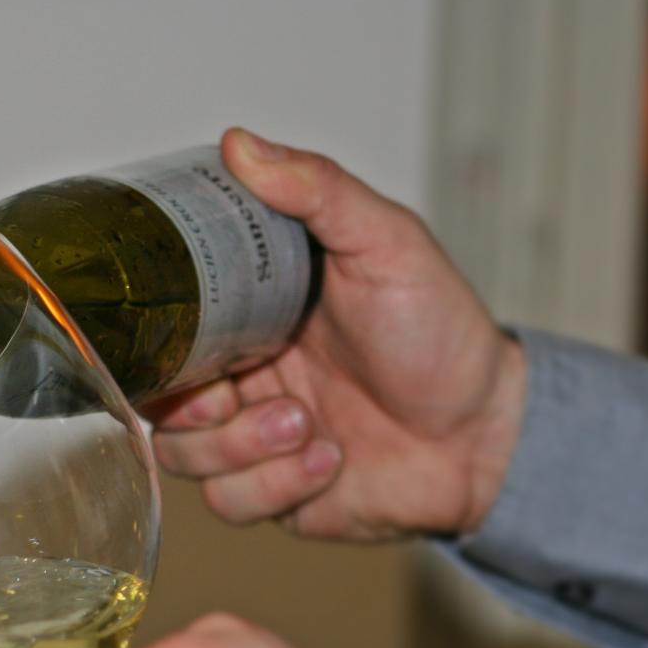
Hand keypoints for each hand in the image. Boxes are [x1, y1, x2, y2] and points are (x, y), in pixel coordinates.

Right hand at [147, 128, 525, 539]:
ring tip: (307, 426)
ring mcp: (255, 440)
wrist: (490, 433)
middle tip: (243, 393)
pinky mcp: (277, 495)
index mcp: (251, 318)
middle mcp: (243, 379)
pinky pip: (232, 504)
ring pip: (184, 460)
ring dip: (241, 447)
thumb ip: (317, 191)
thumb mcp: (385, 243)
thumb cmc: (442, 333)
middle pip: (159, 402)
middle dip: (197, 407)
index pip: (165, 329)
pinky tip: (331, 460)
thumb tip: (240, 143)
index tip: (179, 341)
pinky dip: (279, 485)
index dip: (157, 342)